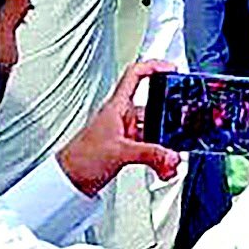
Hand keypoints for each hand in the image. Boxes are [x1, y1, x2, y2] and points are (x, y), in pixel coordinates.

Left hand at [56, 60, 180, 195]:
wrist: (67, 181)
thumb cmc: (79, 159)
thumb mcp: (119, 152)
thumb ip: (150, 154)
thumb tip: (173, 156)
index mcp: (117, 107)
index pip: (135, 75)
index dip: (154, 67)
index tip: (172, 69)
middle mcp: (123, 117)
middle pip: (154, 107)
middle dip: (170, 120)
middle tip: (182, 129)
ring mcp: (126, 133)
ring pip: (155, 131)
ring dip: (166, 145)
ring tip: (171, 158)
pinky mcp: (127, 149)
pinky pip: (152, 149)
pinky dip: (160, 158)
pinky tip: (163, 168)